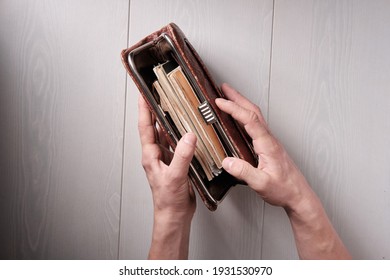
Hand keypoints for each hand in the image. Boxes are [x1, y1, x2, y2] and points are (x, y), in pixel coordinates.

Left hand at [138, 95, 195, 258]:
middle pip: (154, 127)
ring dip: (168, 121)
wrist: (174, 215)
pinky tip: (186, 130)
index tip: (143, 94)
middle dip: (154, 110)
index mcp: (151, 156)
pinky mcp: (176, 164)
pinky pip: (177, 145)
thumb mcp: (175, 176)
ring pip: (165, 135)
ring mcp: (166, 159)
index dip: (144, 109)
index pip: (145, 127)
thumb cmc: (167, 200)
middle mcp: (157, 155)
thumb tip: (188, 136)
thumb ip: (182, 155)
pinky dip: (180, 135)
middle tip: (157, 95)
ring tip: (172, 107)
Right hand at [216, 84, 350, 258]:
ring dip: (242, 104)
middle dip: (237, 97)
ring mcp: (269, 142)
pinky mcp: (268, 146)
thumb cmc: (284, 189)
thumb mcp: (262, 184)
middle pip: (253, 111)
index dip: (234, 108)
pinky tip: (239, 119)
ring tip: (229, 98)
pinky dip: (245, 116)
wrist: (298, 195)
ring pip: (255, 116)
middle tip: (223, 88)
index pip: (250, 120)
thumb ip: (244, 172)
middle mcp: (269, 139)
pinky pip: (255, 125)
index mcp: (267, 144)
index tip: (220, 101)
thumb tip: (227, 161)